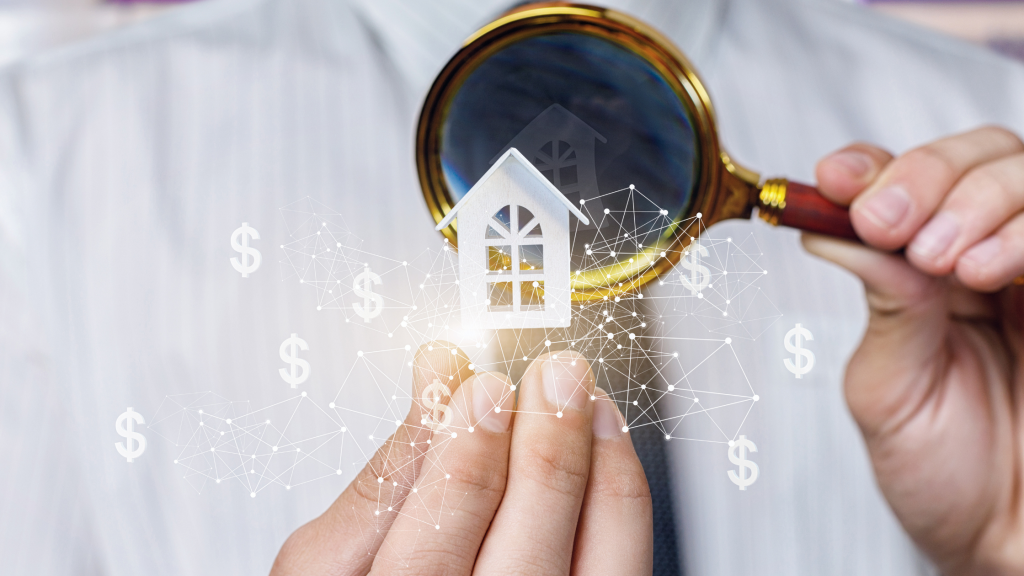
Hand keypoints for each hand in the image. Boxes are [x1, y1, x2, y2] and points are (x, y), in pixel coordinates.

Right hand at [270, 343, 652, 575]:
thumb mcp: (328, 563)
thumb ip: (376, 485)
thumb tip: (434, 393)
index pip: (437, 540)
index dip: (465, 452)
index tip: (477, 385)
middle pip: (527, 551)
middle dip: (546, 446)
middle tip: (551, 376)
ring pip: (597, 562)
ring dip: (598, 465)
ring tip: (587, 398)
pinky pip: (622, 568)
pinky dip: (620, 501)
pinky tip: (605, 446)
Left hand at [804, 126, 1023, 574]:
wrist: (999, 541)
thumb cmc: (943, 473)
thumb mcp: (887, 388)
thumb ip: (881, 305)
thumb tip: (834, 228)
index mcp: (930, 274)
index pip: (909, 183)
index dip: (874, 166)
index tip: (837, 179)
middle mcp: (993, 261)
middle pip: (984, 158)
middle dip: (930, 175)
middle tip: (891, 224)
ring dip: (982, 198)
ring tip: (943, 257)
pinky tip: (991, 268)